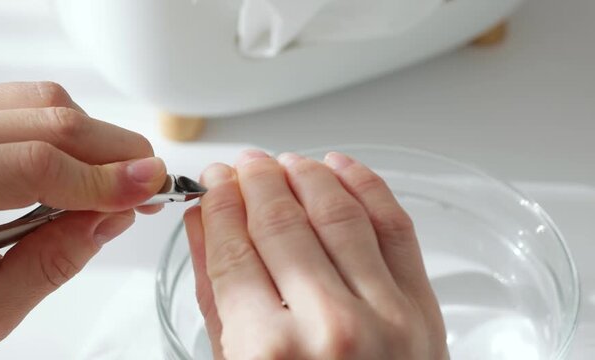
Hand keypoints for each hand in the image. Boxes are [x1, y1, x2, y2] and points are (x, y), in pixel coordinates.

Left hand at [0, 82, 166, 350]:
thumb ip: (47, 268)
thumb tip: (110, 220)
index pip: (35, 165)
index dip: (105, 177)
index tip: (151, 189)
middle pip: (49, 118)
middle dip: (115, 150)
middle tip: (148, 184)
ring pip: (41, 99)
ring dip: (93, 138)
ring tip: (112, 182)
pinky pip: (22, 100)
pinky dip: (63, 129)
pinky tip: (72, 167)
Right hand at [185, 150, 447, 358]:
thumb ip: (216, 298)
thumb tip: (203, 225)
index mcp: (267, 353)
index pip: (233, 248)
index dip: (219, 205)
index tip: (212, 183)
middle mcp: (326, 326)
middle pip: (279, 222)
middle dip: (254, 180)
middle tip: (241, 164)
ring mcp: (384, 314)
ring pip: (336, 211)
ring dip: (305, 174)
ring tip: (283, 161)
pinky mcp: (423, 308)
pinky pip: (394, 225)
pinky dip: (366, 185)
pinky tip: (339, 166)